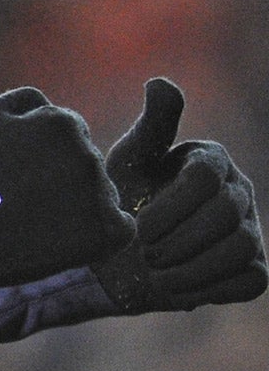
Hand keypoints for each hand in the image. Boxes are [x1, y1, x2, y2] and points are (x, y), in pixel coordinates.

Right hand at [0, 87, 134, 290]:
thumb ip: (24, 103)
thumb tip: (49, 106)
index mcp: (62, 123)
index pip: (70, 136)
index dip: (44, 158)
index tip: (19, 178)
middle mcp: (88, 154)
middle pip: (87, 165)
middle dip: (63, 180)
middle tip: (25, 203)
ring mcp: (100, 193)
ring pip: (101, 195)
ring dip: (78, 207)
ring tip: (35, 224)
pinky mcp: (107, 231)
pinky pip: (117, 230)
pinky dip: (95, 237)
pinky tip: (60, 242)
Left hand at [95, 78, 266, 311]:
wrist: (116, 256)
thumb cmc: (122, 199)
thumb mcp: (128, 162)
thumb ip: (150, 127)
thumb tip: (160, 82)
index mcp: (211, 160)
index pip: (205, 177)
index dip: (171, 206)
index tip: (138, 226)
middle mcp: (239, 191)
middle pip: (225, 214)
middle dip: (179, 238)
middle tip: (144, 252)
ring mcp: (251, 230)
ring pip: (241, 248)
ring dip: (192, 266)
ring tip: (155, 271)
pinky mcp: (253, 268)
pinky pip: (250, 280)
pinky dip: (210, 288)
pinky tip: (175, 287)